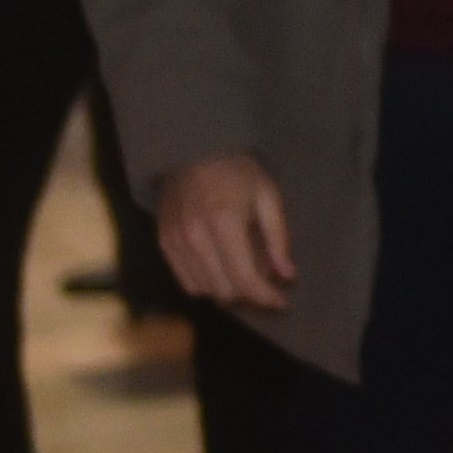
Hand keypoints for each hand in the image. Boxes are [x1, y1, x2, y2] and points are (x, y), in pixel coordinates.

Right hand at [157, 153, 296, 310]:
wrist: (194, 151)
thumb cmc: (237, 172)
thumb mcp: (268, 196)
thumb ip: (278, 238)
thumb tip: (288, 275)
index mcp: (224, 224)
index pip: (245, 280)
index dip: (266, 297)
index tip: (283, 301)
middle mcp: (195, 238)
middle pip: (225, 291)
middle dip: (250, 291)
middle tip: (266, 275)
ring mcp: (175, 242)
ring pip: (205, 291)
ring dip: (228, 288)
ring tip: (244, 267)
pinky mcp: (164, 243)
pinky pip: (186, 282)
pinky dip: (206, 283)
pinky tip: (220, 267)